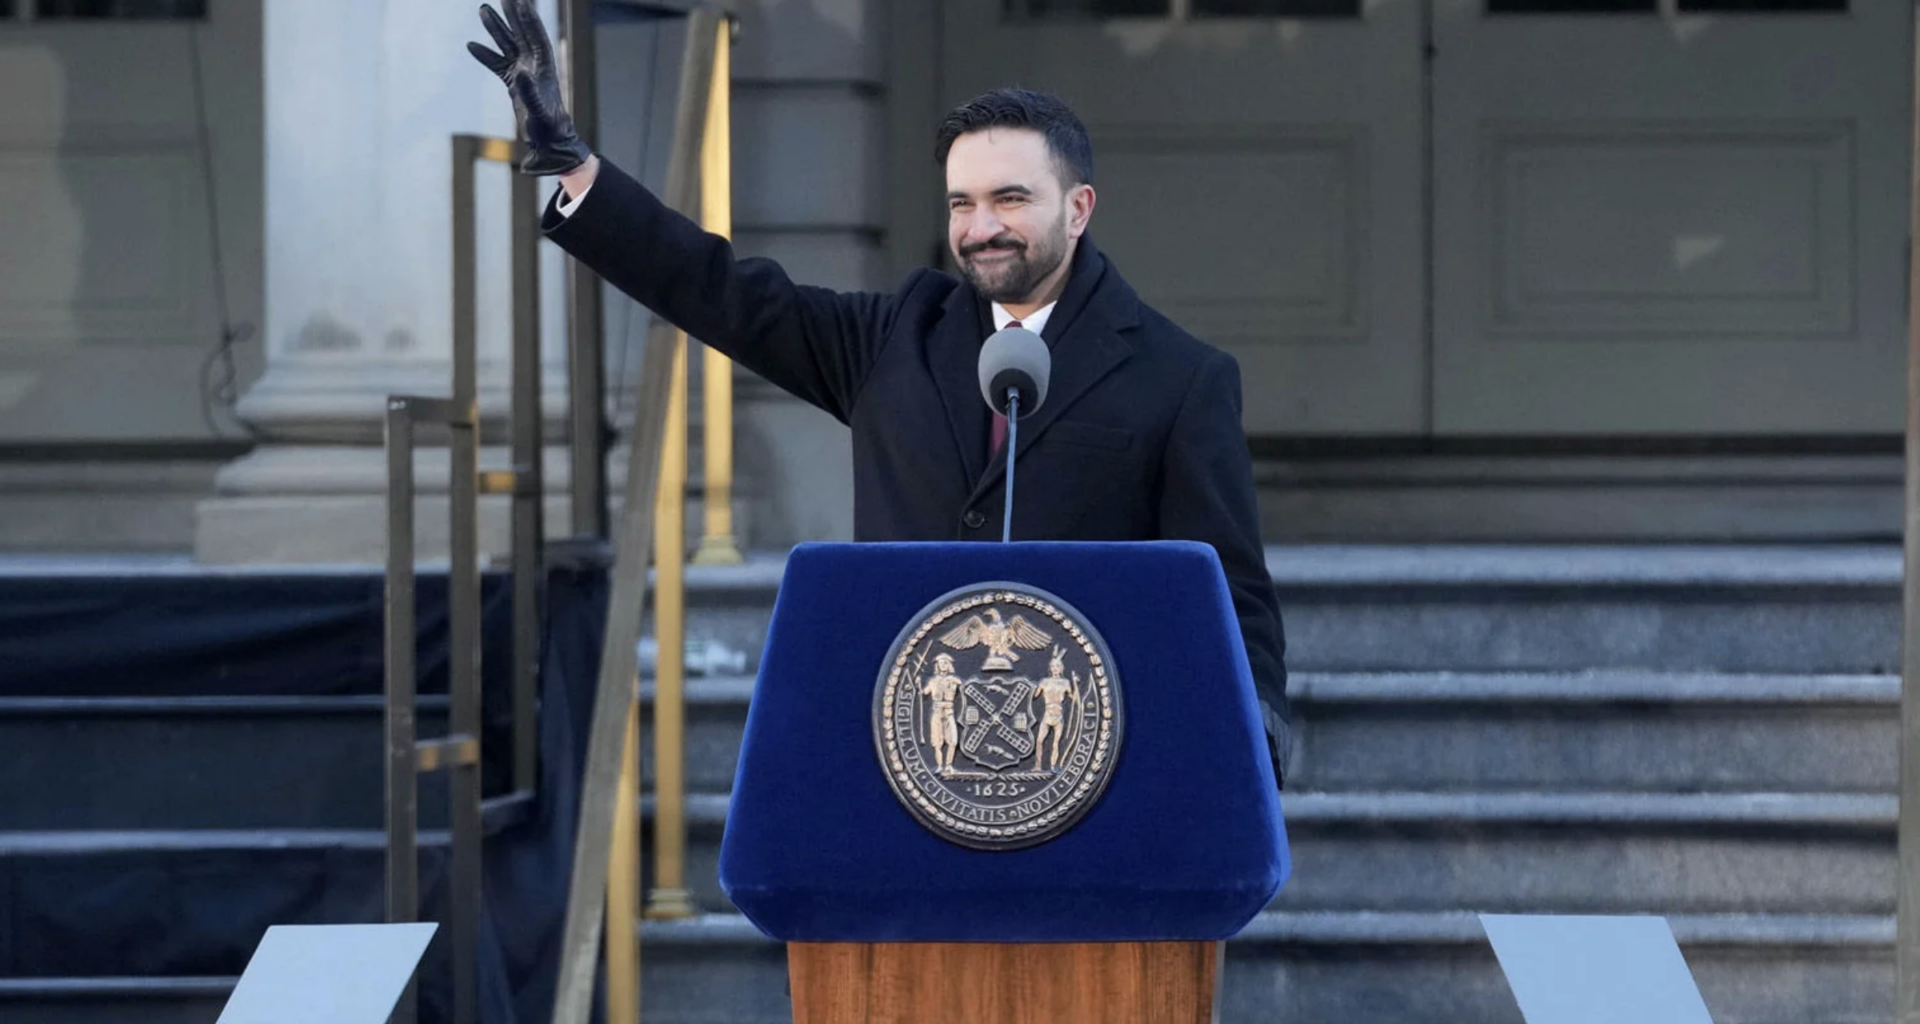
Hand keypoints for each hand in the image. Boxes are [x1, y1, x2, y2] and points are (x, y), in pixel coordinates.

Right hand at [468, 0, 592, 175]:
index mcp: (544, 67)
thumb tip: (521, 73)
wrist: (548, 140)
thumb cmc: (548, 126)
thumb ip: (530, 92)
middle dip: (512, 15)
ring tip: (482, 9)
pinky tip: (471, 45)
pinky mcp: (513, 83)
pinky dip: (485, 55)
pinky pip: (497, 63)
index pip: (536, 36)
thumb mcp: (538, 109)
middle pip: (521, 34)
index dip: (528, 19)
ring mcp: (523, 72)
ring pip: (508, 44)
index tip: (521, 1)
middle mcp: (534, 65)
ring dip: (496, 28)